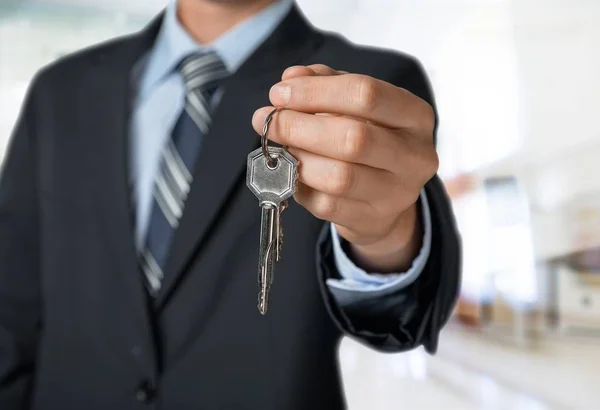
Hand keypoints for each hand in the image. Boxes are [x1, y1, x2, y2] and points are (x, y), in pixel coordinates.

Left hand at [252, 65, 437, 271]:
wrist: (385, 197)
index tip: (280, 92)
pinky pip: (327, 205)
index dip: (315, 91)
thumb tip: (291, 78)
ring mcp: (397, 193)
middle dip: (300, 126)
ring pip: (338, 177)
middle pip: (353, 138)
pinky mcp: (373, 220)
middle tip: (267, 120)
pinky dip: (300, 186)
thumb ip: (326, 84)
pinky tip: (291, 172)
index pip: (366, 94)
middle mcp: (415, 156)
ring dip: (298, 158)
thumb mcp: (355, 105)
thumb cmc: (369, 140)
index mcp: (416, 116)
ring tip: (279, 147)